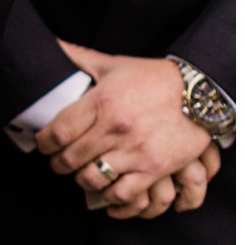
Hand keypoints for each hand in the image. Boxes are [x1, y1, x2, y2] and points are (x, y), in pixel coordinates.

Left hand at [39, 43, 213, 219]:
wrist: (200, 94)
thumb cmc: (155, 79)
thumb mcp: (116, 64)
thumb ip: (81, 58)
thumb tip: (53, 46)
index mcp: (103, 101)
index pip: (58, 132)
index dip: (44, 143)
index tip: (44, 144)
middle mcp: (116, 128)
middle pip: (70, 159)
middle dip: (59, 163)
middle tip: (60, 161)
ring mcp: (134, 151)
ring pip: (91, 180)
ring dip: (81, 180)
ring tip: (82, 174)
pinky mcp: (153, 169)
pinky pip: (122, 195)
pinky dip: (110, 199)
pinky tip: (107, 192)